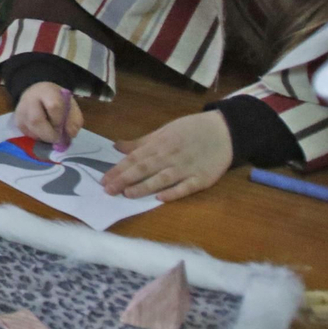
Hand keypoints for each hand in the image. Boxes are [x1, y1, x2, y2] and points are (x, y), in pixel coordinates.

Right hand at [15, 81, 83, 144]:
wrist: (37, 94)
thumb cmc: (57, 101)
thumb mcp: (70, 105)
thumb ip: (74, 119)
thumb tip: (70, 134)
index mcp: (47, 91)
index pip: (53, 106)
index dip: (59, 120)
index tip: (63, 126)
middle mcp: (29, 99)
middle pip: (37, 120)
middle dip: (50, 134)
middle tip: (57, 138)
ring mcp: (21, 110)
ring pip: (31, 130)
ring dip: (44, 137)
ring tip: (50, 133)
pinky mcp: (17, 121)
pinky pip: (28, 134)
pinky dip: (37, 137)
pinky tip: (42, 131)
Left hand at [104, 113, 232, 200]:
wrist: (224, 130)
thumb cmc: (190, 130)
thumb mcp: (164, 131)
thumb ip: (141, 142)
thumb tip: (117, 147)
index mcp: (159, 144)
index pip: (134, 158)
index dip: (118, 169)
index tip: (103, 179)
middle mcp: (170, 156)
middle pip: (144, 168)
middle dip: (125, 179)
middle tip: (108, 190)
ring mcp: (186, 168)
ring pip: (162, 178)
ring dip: (144, 186)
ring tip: (128, 194)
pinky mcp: (202, 178)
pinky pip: (186, 187)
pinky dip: (174, 192)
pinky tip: (161, 198)